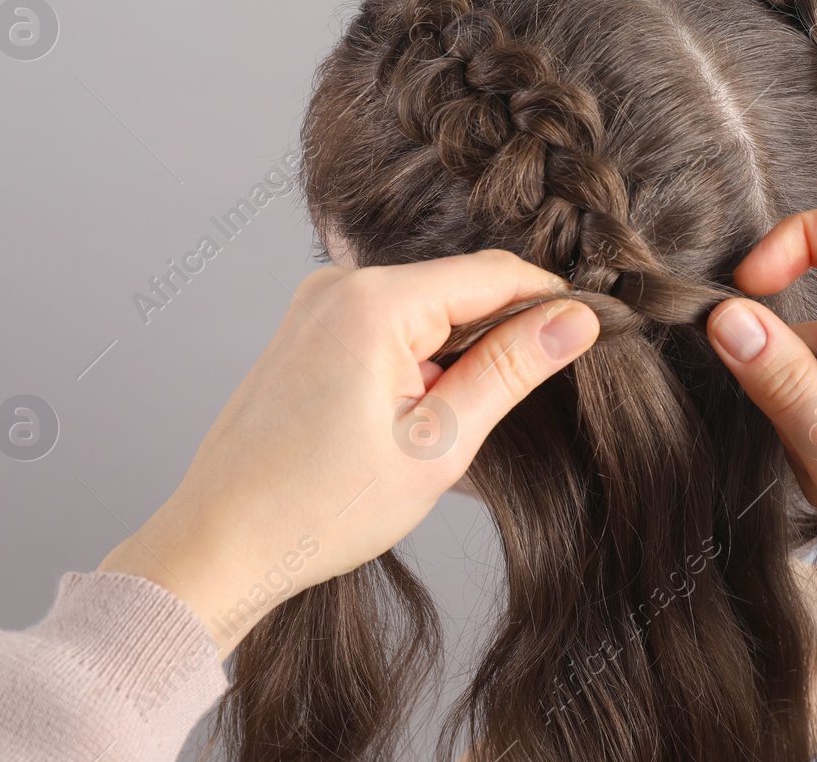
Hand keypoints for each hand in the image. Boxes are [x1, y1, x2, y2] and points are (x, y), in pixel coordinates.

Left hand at [99, 250, 598, 654]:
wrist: (217, 544)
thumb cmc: (319, 508)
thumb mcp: (438, 443)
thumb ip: (511, 370)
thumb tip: (575, 321)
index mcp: (374, 302)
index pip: (496, 274)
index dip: (553, 302)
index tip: (599, 333)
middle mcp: (339, 283)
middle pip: (460, 285)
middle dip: (504, 331)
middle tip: (534, 395)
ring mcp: (317, 303)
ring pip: (427, 306)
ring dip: (460, 351)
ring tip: (462, 422)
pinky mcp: (308, 328)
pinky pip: (389, 322)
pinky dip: (422, 357)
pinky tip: (422, 415)